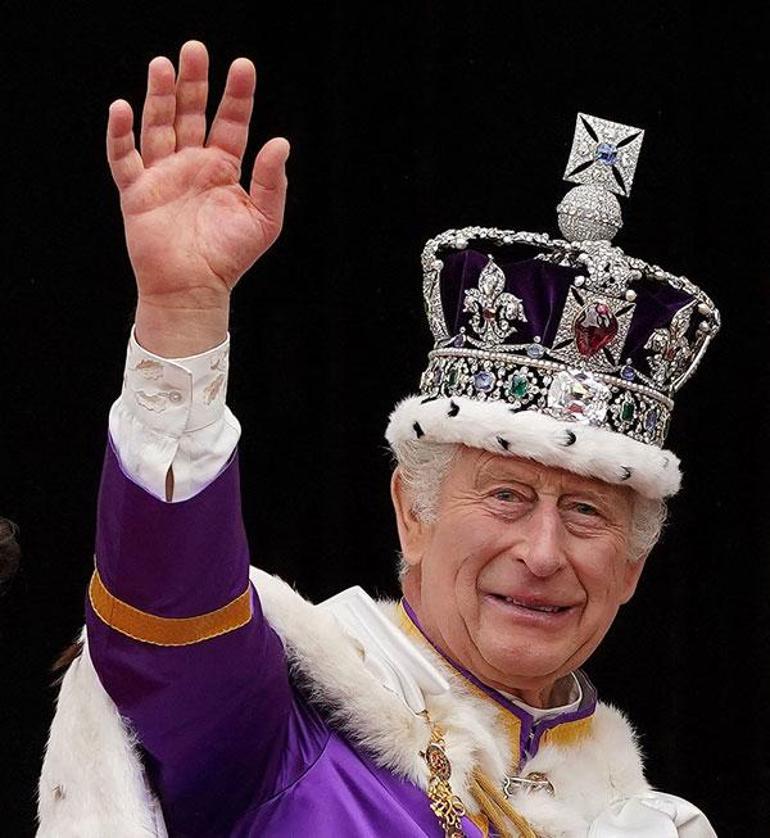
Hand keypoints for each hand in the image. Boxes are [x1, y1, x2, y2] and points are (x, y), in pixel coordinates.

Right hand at [106, 40, 288, 354]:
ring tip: (163, 65)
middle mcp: (193, 165)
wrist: (194, 290)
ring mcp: (163, 175)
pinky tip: (122, 107)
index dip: (237, 95)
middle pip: (192, 113)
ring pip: (159, 126)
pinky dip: (120, 134)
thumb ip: (271, 183)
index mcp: (224, 169)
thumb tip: (281, 142)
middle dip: (194, 82)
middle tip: (195, 49)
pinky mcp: (137, 192)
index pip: (232, 122)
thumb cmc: (230, 258)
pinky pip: (123, 157)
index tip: (243, 66)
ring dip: (160, 96)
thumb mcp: (264, 221)